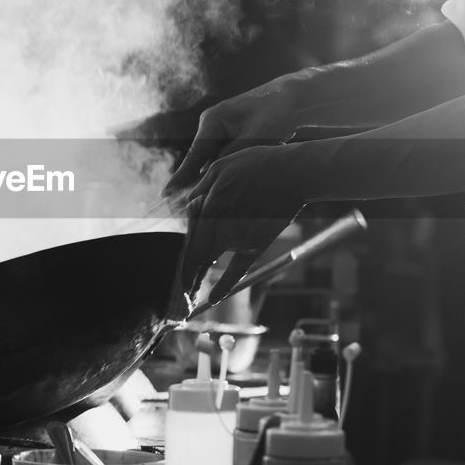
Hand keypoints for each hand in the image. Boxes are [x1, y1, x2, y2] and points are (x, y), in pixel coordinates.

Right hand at [164, 75, 305, 196]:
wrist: (293, 98)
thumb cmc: (276, 113)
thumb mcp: (255, 137)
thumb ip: (233, 157)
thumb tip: (211, 178)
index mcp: (212, 121)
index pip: (193, 155)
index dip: (180, 177)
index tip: (165, 194)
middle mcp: (212, 126)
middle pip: (198, 161)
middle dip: (192, 182)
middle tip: (178, 207)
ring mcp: (221, 131)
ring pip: (211, 162)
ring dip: (209, 179)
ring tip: (198, 204)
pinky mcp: (231, 138)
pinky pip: (222, 159)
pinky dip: (222, 172)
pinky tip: (222, 190)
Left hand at [177, 143, 308, 306]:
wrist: (294, 174)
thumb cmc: (257, 165)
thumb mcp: (221, 166)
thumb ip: (200, 189)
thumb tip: (185, 203)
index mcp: (211, 208)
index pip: (188, 238)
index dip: (178, 257)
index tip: (170, 269)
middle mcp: (223, 229)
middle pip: (197, 255)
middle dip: (185, 272)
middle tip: (175, 287)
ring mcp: (241, 240)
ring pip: (215, 257)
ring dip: (202, 270)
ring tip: (188, 287)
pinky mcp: (257, 245)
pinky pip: (237, 270)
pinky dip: (225, 286)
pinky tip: (213, 299)